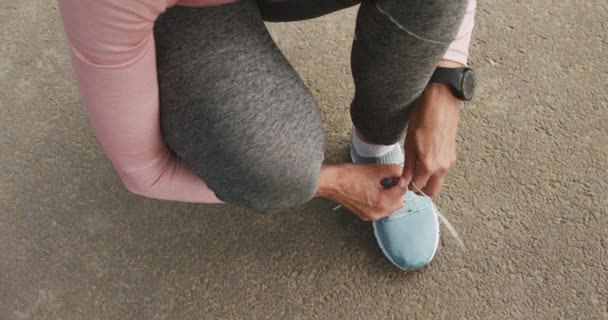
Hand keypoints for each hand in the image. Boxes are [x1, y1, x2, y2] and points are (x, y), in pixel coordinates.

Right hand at [317, 164, 406, 220]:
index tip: (400, 174)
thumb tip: (402, 171)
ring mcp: (370, 215)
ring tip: (382, 184)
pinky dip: (382, 201)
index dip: (402, 180)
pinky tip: (375, 190)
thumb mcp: (375, 170)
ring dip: (390, 196)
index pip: (402, 192)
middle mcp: (377, 212)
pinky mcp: (363, 214)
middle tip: (392, 178)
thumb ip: (393, 170)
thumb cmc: (349, 176)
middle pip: (398, 202)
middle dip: (397, 190)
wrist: (331, 182)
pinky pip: (380, 209)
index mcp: (382, 202)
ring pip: (389, 207)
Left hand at [402, 81, 461, 196]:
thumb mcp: (409, 144)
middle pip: (432, 191)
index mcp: (429, 166)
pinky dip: (434, 170)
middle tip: (410, 178)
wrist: (441, 104)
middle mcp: (442, 167)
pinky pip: (442, 170)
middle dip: (420, 188)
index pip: (418, 188)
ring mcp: (449, 162)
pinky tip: (426, 157)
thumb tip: (404, 181)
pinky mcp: (452, 155)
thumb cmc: (423, 119)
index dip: (408, 186)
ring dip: (427, 179)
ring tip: (416, 164)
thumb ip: (408, 167)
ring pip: (437, 181)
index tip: (403, 180)